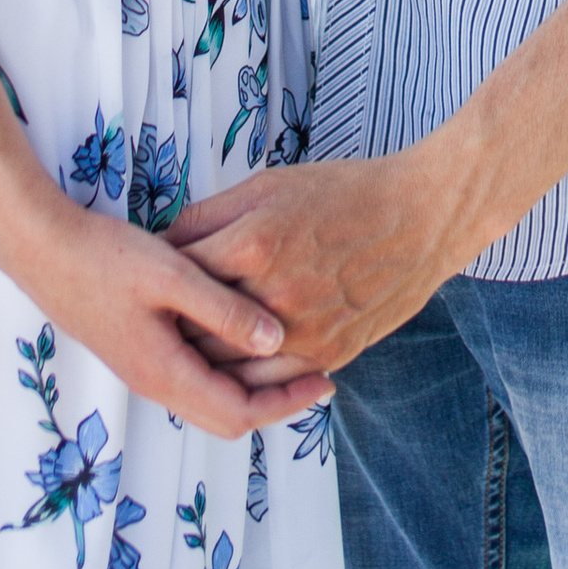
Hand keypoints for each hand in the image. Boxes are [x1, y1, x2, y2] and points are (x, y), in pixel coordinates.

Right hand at [1, 193, 333, 435]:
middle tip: (320, 371)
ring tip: (295, 354)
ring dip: (254, 384)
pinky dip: (229, 367)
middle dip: (277, 400)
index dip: (286, 402)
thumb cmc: (104, 257)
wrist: (43, 251)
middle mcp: (156, 382)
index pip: (238, 413)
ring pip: (212, 397)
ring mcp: (146, 368)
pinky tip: (247, 335)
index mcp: (165, 371)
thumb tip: (276, 339)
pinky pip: (196, 376)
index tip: (326, 379)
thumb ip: (222, 308)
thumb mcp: (171, 274)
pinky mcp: (141, 349)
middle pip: (228, 415)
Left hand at [170, 147, 468, 379]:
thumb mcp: (270, 185)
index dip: (157, 274)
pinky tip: (231, 365)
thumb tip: (166, 240)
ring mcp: (301, 332)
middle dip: (172, 322)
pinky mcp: (326, 355)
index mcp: (253, 243)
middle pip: (195, 327)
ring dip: (202, 358)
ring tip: (186, 346)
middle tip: (157, 317)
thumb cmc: (344, 192)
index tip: (147, 276)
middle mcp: (272, 295)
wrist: (420, 218)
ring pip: (226, 366)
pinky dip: (244, 378)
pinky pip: (269, 383)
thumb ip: (212, 215)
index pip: (178, 273)